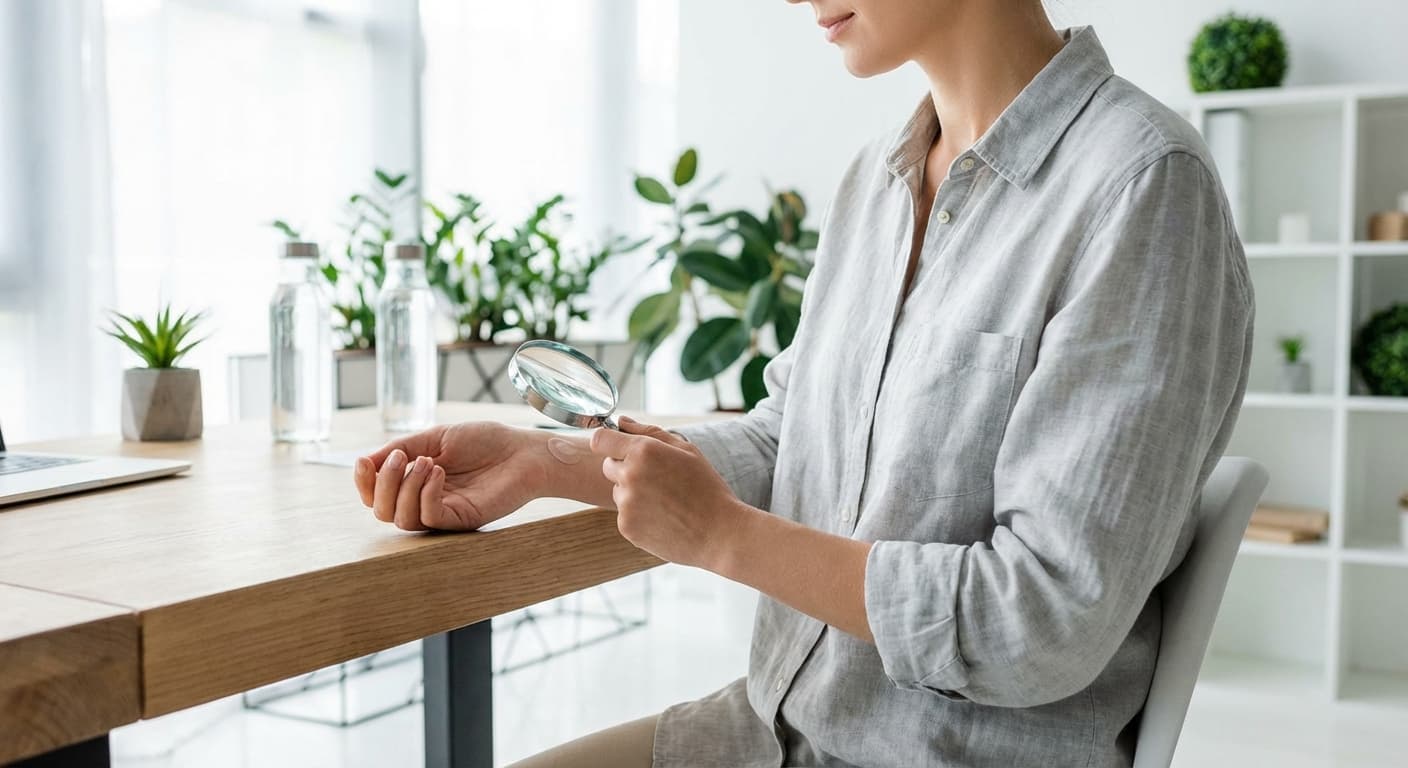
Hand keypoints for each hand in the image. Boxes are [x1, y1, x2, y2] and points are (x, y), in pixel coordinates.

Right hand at [354, 422, 550, 531]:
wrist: (523, 450)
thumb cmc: (485, 442)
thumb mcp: (435, 437)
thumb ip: (402, 447)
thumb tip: (366, 461)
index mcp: (415, 481)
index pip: (376, 495)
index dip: (363, 482)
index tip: (363, 461)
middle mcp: (424, 500)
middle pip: (382, 511)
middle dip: (382, 484)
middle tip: (401, 458)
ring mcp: (443, 512)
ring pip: (402, 519)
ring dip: (404, 488)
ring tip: (426, 462)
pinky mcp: (461, 520)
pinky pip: (429, 518)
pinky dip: (425, 494)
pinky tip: (438, 472)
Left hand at [589, 416, 754, 568]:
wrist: (719, 533)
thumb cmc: (706, 487)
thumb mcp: (686, 450)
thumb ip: (649, 431)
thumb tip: (620, 421)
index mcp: (643, 451)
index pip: (600, 439)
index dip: (608, 442)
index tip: (619, 449)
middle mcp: (629, 475)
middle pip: (608, 466)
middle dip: (625, 468)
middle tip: (657, 479)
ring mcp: (626, 503)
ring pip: (618, 491)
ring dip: (633, 493)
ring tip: (665, 502)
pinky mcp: (626, 527)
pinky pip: (624, 514)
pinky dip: (639, 515)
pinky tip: (663, 518)